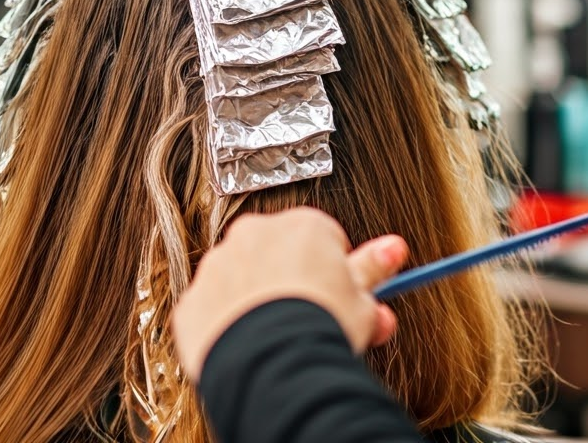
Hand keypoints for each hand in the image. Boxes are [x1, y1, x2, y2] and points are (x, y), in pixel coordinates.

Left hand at [172, 207, 409, 378]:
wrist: (274, 361)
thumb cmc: (322, 323)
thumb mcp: (363, 298)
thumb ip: (374, 269)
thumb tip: (394, 247)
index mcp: (302, 225)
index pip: (325, 241)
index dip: (336, 275)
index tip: (342, 299)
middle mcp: (255, 234)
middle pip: (281, 256)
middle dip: (297, 284)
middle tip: (317, 322)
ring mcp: (218, 266)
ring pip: (245, 281)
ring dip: (261, 303)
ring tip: (284, 340)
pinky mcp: (193, 303)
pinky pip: (215, 311)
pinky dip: (230, 327)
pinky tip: (253, 349)